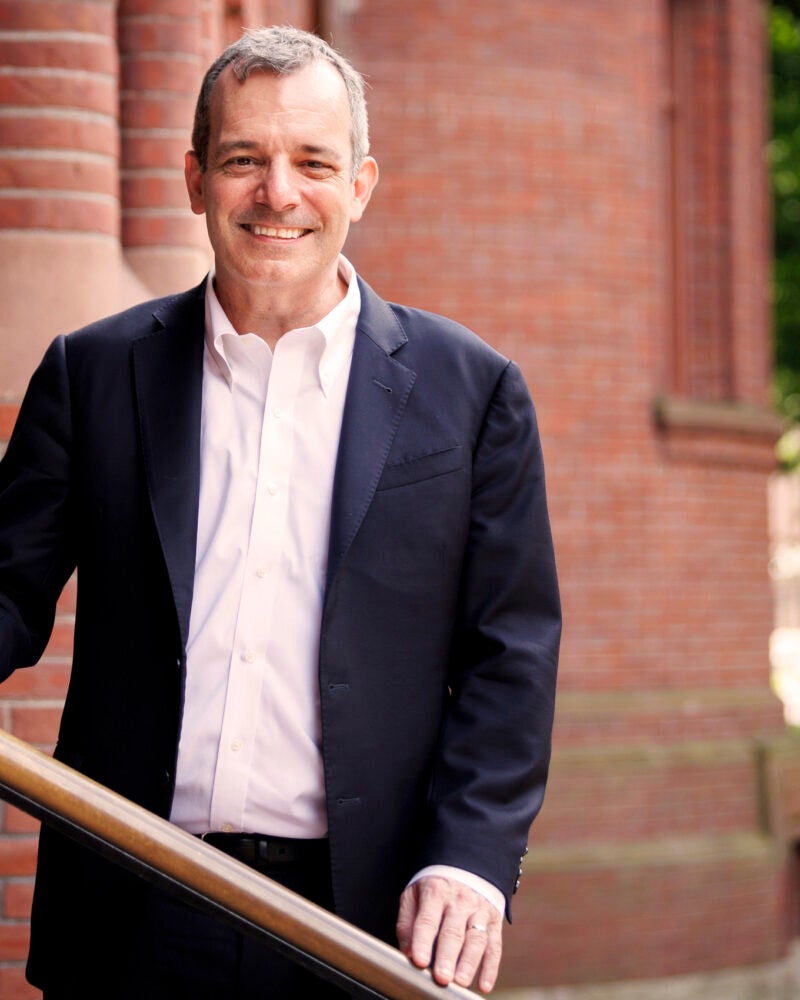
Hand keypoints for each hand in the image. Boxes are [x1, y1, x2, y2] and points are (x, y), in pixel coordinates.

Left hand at [396, 875, 502, 993]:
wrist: (466, 866)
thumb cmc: (435, 887)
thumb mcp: (414, 894)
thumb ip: (407, 923)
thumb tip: (407, 953)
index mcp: (435, 892)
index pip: (428, 920)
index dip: (423, 941)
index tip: (419, 961)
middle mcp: (459, 901)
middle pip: (453, 931)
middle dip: (447, 956)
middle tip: (441, 977)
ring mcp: (479, 910)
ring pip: (476, 938)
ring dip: (469, 962)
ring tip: (460, 982)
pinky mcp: (494, 921)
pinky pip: (494, 945)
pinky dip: (491, 967)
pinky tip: (484, 985)